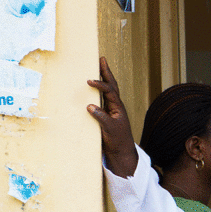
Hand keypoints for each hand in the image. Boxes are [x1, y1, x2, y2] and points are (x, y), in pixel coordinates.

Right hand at [86, 56, 137, 176]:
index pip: (110, 90)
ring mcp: (111, 109)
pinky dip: (98, 89)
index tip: (89, 81)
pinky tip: (92, 86)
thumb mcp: (110, 129)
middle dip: (106, 72)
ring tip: (99, 65)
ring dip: (103, 78)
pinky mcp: (106, 114)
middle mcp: (116, 105)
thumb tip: (90, 106)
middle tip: (102, 59)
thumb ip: (101, 117)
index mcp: (118, 107)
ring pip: (108, 90)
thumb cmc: (118, 141)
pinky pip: (102, 98)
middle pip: (112, 85)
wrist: (121, 152)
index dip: (100, 84)